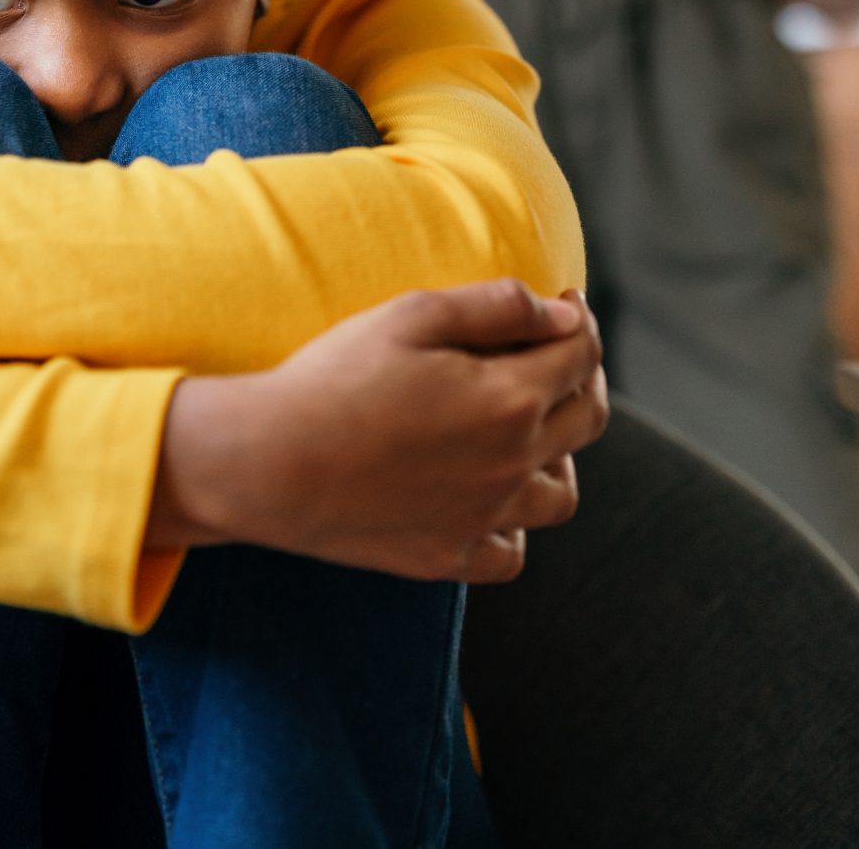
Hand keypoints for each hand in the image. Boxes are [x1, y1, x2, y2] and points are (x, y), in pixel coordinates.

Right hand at [153, 279, 608, 582]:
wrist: (271, 464)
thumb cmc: (335, 379)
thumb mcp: (413, 315)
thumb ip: (497, 307)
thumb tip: (560, 312)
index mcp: (511, 399)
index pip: (581, 355)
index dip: (579, 319)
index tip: (563, 303)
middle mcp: (513, 465)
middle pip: (587, 419)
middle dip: (583, 376)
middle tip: (555, 353)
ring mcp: (484, 519)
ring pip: (560, 495)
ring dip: (559, 455)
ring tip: (527, 430)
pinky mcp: (448, 556)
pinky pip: (510, 552)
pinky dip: (513, 524)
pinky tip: (486, 496)